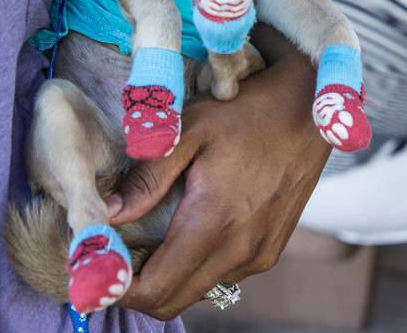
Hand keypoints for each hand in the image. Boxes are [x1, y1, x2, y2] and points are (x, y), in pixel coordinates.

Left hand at [108, 33, 329, 319]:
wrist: (310, 106)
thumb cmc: (246, 110)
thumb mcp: (190, 129)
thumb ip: (147, 176)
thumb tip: (107, 214)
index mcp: (215, 223)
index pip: (156, 290)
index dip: (118, 287)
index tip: (97, 265)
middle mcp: (240, 251)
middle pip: (172, 301)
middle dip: (136, 286)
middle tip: (116, 252)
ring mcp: (259, 254)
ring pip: (197, 290)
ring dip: (166, 275)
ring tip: (148, 235)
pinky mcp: (271, 249)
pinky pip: (222, 274)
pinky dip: (195, 264)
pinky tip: (186, 226)